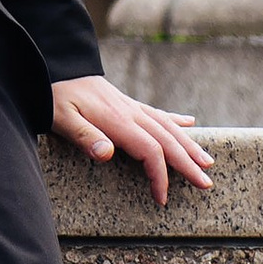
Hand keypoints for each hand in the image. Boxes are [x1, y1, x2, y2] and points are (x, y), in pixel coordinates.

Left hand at [50, 74, 211, 207]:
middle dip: (188, 163)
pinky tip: (189, 123)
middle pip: (167, 140)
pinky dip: (175, 119)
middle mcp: (130, 112)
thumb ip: (84, 136)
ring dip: (189, 145)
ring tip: (208, 161)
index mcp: (117, 120)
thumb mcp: (61, 118)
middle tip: (206, 184)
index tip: (162, 198)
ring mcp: (130, 106)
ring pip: (168, 127)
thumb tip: (107, 154)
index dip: (160, 176)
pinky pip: (157, 113)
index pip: (150, 151)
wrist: (55, 65)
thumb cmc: (55, 95)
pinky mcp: (126, 103)